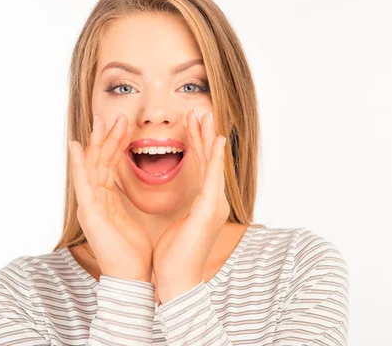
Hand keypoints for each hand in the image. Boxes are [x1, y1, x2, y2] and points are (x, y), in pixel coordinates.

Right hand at [68, 113, 152, 281]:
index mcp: (105, 200)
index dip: (116, 144)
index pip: (109, 165)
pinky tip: (77, 147)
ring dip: (97, 142)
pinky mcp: (90, 213)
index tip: (126, 125)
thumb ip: (124, 201)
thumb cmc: (134, 252)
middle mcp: (95, 200)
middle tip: (117, 115)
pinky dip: (79, 164)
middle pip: (100, 161)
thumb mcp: (130, 219)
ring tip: (102, 121)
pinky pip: (83, 184)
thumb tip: (129, 189)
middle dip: (108, 137)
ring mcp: (90, 205)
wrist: (132, 278)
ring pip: (92, 166)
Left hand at [152, 109, 229, 302]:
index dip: (198, 144)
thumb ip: (185, 207)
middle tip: (200, 112)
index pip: (202, 167)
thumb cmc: (175, 256)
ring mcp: (214, 205)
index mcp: (205, 204)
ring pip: (212, 164)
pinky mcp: (209, 210)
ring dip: (208, 138)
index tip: (192, 124)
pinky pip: (212, 178)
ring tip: (205, 116)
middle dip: (204, 134)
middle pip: (209, 160)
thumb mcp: (179, 224)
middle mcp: (214, 201)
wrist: (177, 281)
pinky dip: (215, 158)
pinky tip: (216, 141)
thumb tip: (184, 199)